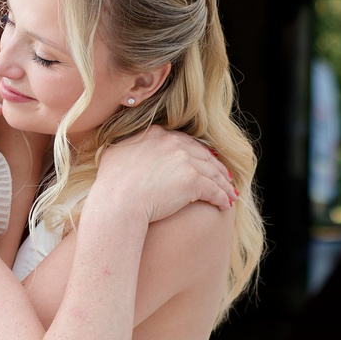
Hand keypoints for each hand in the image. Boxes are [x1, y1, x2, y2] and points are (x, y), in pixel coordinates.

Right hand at [92, 126, 236, 221]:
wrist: (117, 202)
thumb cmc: (110, 185)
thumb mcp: (114, 154)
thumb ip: (125, 147)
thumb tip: (123, 148)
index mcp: (156, 134)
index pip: (184, 141)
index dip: (197, 152)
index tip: (205, 160)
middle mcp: (173, 143)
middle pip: (202, 154)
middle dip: (216, 167)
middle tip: (225, 177)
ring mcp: (185, 161)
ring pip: (212, 172)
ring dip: (223, 184)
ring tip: (230, 194)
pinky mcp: (193, 181)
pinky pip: (214, 189)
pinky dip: (222, 197)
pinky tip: (225, 205)